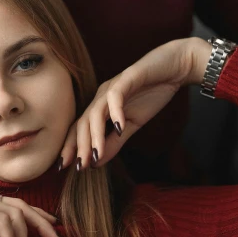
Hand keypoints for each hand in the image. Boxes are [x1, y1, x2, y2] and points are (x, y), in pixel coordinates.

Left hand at [60, 38, 210, 168]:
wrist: (173, 68)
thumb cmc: (151, 94)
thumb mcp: (133, 125)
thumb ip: (115, 142)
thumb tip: (96, 162)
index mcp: (100, 107)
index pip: (79, 129)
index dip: (70, 147)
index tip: (64, 168)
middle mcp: (101, 97)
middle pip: (83, 122)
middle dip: (79, 145)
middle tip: (79, 166)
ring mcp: (113, 87)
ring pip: (96, 112)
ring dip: (95, 134)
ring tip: (96, 154)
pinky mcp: (127, 78)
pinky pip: (116, 96)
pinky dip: (116, 112)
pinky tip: (119, 128)